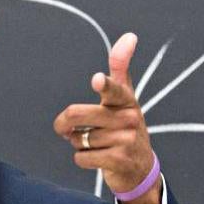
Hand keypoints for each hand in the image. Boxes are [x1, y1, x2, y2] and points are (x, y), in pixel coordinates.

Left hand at [53, 32, 160, 203]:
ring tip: (94, 144)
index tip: (97, 80)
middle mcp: (128, 118)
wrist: (140, 168)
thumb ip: (120, 68)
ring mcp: (125, 140)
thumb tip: (129, 36)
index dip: (104, 85)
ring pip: (78, 139)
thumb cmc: (125, 128)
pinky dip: (81, 159)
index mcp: (126, 100)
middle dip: (63, 123)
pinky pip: (82, 157)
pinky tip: (96, 157)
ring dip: (77, 143)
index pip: (114, 89)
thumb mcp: (125, 99)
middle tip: (62, 128)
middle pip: (77, 114)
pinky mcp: (118, 160)